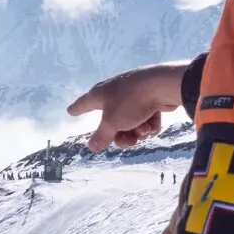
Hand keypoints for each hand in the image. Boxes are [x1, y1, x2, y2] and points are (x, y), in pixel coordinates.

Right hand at [68, 62, 188, 152]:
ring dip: (137, 131)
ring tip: (144, 130)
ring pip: (130, 123)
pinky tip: (153, 125)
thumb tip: (90, 147)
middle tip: (129, 142)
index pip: (84, 103)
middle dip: (121, 136)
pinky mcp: (149, 99)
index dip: (77, 109)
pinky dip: (148, 124)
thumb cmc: (131, 102)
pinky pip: (145, 119)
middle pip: (111, 123)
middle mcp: (114, 94)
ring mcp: (132, 96)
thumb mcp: (112, 123)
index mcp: (100, 94)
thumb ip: (101, 136)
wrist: (162, 86)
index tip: (70, 111)